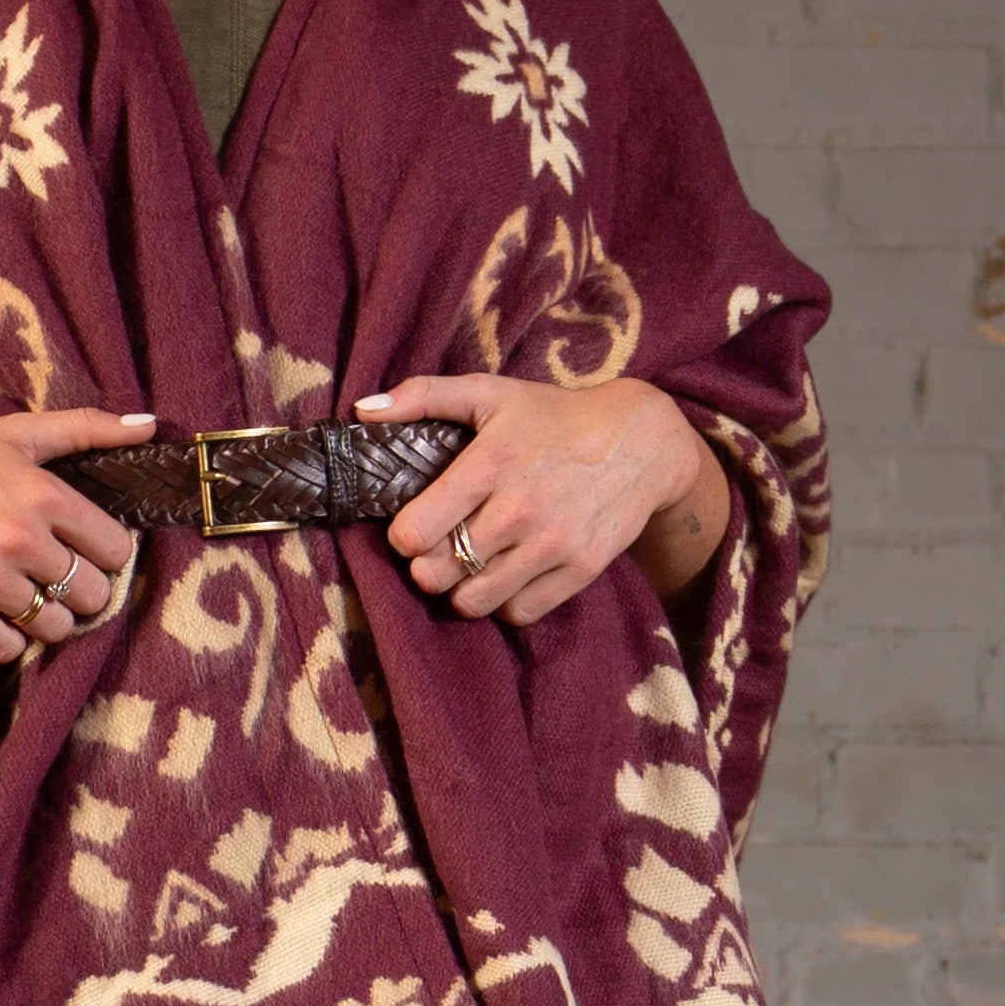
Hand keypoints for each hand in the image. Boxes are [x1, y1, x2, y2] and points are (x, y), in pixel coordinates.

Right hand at [0, 403, 157, 667]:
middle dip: (77, 592)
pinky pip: (6, 649)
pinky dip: (4, 640)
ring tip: (19, 597)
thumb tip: (150, 425)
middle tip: (50, 580)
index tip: (80, 552)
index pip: (116, 551)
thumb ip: (87, 428)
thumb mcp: (16, 432)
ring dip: (42, 619)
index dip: (102, 556)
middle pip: (91, 596)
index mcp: (44, 493)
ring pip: (52, 627)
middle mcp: (19, 536)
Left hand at [357, 372, 731, 628]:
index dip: (404, 537)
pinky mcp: (580, 570)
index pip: (414, 533)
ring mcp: (553, 544)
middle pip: (437, 574)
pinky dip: (505, 603)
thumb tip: (362, 410)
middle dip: (428, 567)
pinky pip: (519, 613)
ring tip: (470, 566)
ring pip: (474, 602)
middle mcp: (519, 509)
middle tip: (440, 550)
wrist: (642, 442)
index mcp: (490, 464)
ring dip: (462, 590)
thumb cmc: (554, 417)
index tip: (415, 527)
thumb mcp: (491, 392)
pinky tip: (507, 575)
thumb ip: (424, 396)